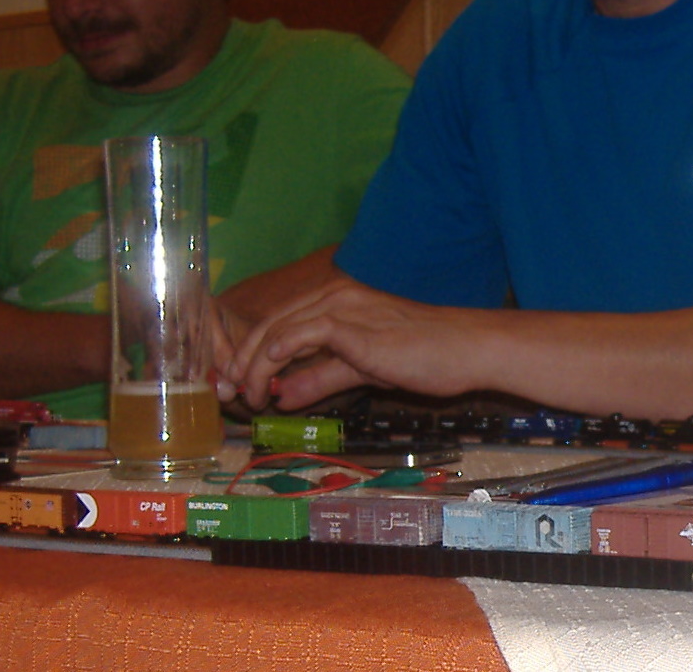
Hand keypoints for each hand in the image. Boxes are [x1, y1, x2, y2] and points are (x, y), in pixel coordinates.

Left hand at [217, 272, 491, 410]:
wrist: (464, 349)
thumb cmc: (424, 357)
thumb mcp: (362, 369)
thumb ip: (320, 377)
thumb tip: (282, 395)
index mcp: (338, 299)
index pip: (280, 322)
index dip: (251, 354)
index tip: (236, 386)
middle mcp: (334, 293)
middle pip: (268, 323)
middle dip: (240, 361)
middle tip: (227, 394)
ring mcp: (340, 304)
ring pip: (275, 329)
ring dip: (251, 366)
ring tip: (246, 399)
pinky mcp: (348, 322)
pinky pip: (296, 337)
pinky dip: (273, 361)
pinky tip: (269, 387)